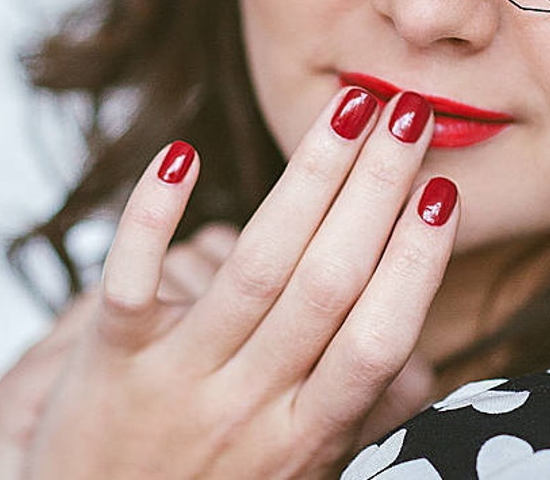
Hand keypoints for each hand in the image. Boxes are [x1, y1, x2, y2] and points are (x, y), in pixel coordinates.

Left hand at [0, 88, 457, 478]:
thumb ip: (354, 408)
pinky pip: (130, 282)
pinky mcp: (107, 361)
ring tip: (348, 106)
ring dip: (309, 177)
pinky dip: (152, 216)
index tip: (442, 192)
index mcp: (306, 433)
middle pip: (325, 283)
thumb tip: (422, 364)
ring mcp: (177, 380)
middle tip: (406, 111)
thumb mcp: (294, 468)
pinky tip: (182, 152)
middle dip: (374, 188)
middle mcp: (248, 407)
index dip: (413, 263)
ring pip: (255, 266)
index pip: (374, 339)